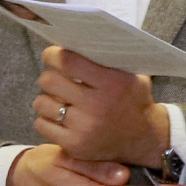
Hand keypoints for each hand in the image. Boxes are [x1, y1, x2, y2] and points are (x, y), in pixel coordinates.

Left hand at [33, 47, 167, 170]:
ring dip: (47, 99)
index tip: (52, 55)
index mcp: (113, 83)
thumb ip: (106, 60)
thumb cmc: (132, 100)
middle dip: (50, 77)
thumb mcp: (132, 75)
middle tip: (57, 78)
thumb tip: (73, 40)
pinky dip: (47, 119)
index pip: (68, 61)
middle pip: (48, 80)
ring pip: (40, 102)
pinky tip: (62, 118)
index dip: (54, 55)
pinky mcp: (73, 145)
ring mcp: (84, 127)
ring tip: (62, 100)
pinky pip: (40, 124)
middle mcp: (98, 105)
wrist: (144, 139)